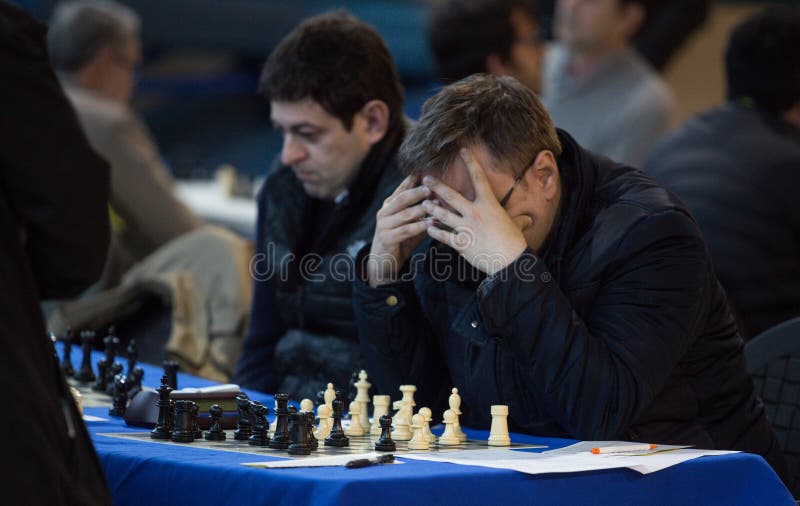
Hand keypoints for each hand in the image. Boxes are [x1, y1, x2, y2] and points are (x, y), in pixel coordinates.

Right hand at [366, 174, 429, 286]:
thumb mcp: (411, 223)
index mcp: (389, 206)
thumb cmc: (401, 240)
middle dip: (417, 192)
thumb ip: (421, 213)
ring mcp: (383, 225)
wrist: (384, 262)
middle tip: (432, 187)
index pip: (400, 189)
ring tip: (436, 205)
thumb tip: (441, 200)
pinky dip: (420, 226)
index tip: (423, 170)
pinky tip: (431, 223)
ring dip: (422, 209)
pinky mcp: (387, 238)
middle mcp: (384, 213)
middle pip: (402, 199)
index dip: (411, 180)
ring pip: (405, 214)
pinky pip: (406, 230)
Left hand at [422, 149, 528, 274]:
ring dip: (432, 209)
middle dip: (437, 186)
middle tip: (426, 179)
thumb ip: (518, 220)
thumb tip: (528, 220)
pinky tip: (428, 227)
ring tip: (424, 203)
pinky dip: (434, 231)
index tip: (462, 150)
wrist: (510, 262)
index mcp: (489, 205)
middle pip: (451, 196)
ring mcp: (466, 228)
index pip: (479, 179)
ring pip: (443, 215)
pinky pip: (443, 236)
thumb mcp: (516, 226)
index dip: (471, 163)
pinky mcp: (461, 244)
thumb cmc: (514, 243)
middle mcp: (475, 213)